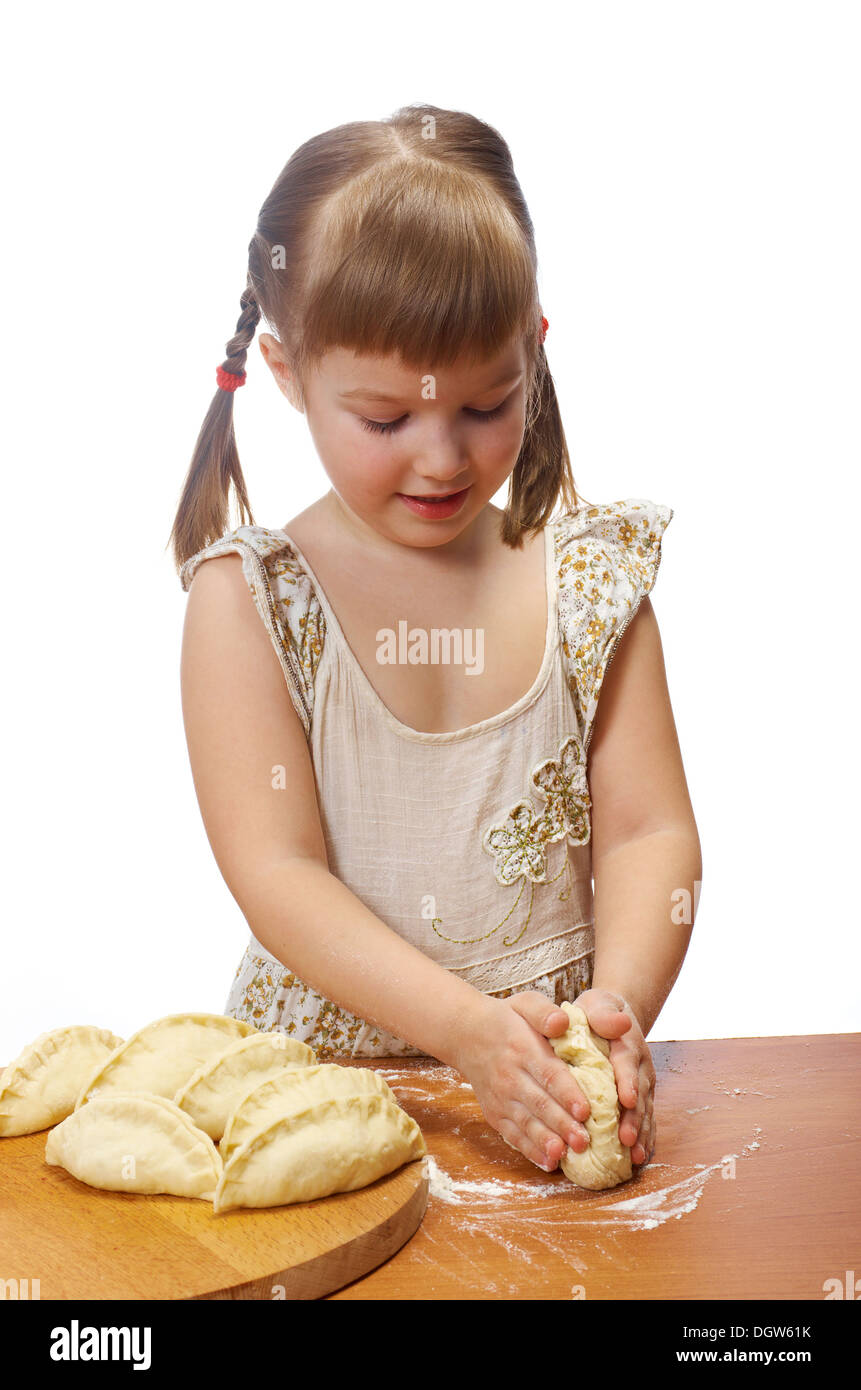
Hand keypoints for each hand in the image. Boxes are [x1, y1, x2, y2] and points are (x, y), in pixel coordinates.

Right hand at [450, 990, 596, 1171]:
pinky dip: (530, 1150)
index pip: (548, 1073)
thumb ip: (544, 1012)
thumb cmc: (506, 1018)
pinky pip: (513, 1134)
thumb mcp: (525, 1003)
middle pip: (540, 1104)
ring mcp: (500, 1098)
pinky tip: (548, 1162)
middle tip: (585, 1142)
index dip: (567, 1093)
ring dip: (546, 1141)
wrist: (466, 1034)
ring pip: (527, 1123)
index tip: (585, 1110)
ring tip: (565, 1155)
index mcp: (522, 1048)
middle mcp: (510, 1076)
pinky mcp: (495, 1113)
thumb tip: (562, 1023)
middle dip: (562, 1125)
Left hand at [573, 987, 655, 1165]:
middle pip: (640, 1094)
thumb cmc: (598, 1011)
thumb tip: (620, 1021)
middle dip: (634, 1118)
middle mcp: (640, 1066)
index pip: (628, 1062)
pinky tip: (638, 1158)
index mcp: (627, 1042)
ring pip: (645, 1111)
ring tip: (635, 1156)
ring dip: (641, 1133)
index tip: (627, 1100)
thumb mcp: (597, 1003)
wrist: (613, 1016)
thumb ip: (604, 1013)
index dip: (628, 1081)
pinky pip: (646, 1119)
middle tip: (627, 1139)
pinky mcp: (642, 1096)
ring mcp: (643, 1083)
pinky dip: (644, 1138)